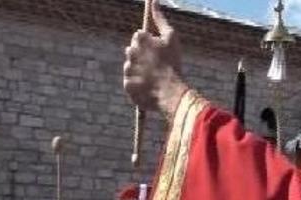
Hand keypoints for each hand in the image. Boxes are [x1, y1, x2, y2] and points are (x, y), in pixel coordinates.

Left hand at [123, 0, 187, 118]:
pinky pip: (131, 82)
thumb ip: (160, 18)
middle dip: (143, 56)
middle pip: (134, 51)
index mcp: (140, 39)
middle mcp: (130, 52)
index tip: (158, 53)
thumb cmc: (173, 63)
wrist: (171, 91)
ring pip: (132, 66)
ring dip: (141, 70)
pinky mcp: (127, 84)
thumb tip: (153, 1)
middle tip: (157, 66)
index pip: (140, 37)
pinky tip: (149, 86)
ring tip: (154, 77)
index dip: (150, 45)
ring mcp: (128, 69)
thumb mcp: (171, 37)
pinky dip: (138, 84)